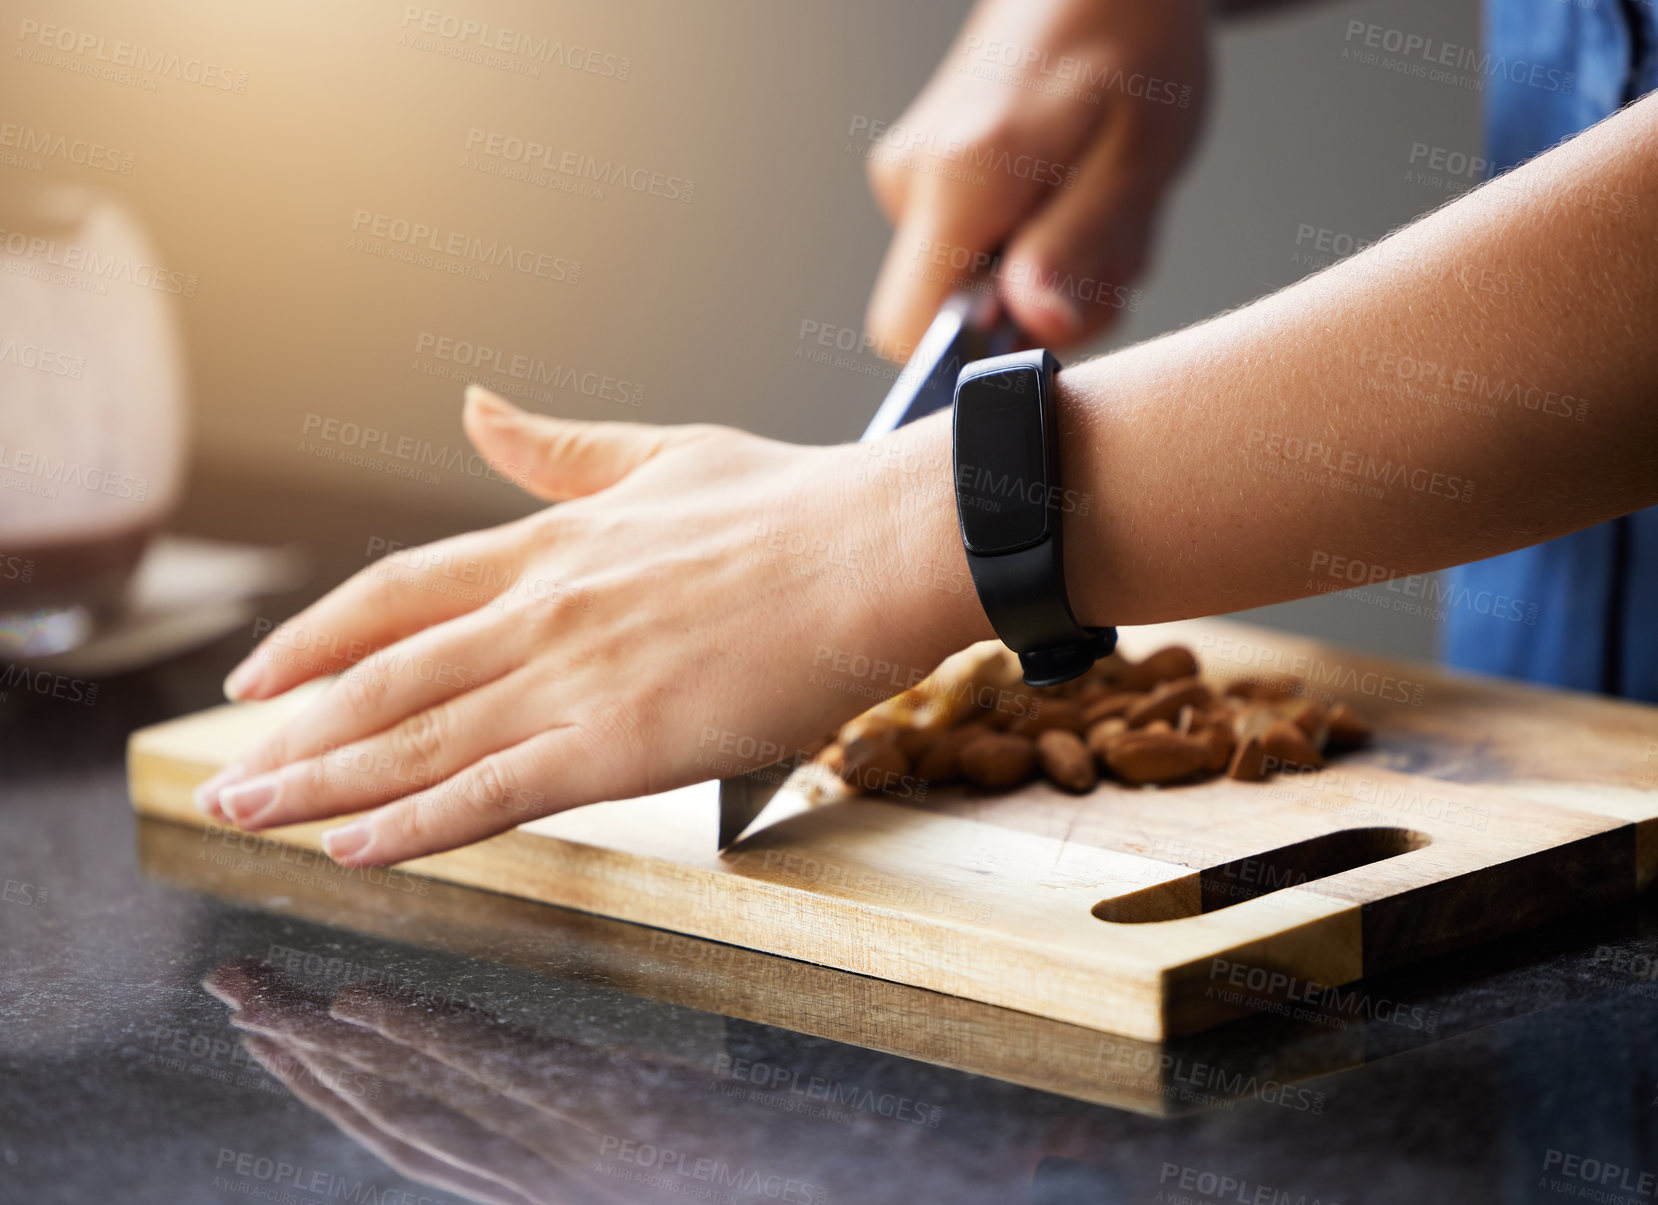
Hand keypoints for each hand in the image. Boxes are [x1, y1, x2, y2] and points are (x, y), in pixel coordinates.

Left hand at [194, 387, 984, 865]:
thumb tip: (477, 407)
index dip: (317, 637)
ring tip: (247, 812)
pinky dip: (414, 825)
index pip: (398, 593)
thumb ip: (560, 447)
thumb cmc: (797, 504)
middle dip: (294, 731)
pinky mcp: (622, 743)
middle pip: (383, 676)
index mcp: (553, 541)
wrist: (882, 546)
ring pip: (417, 737)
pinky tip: (354, 849)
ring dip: (321, 783)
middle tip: (226, 770)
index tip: (262, 672)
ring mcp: (574, 675)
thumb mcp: (663, 454)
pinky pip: (492, 793)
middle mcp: (541, 608)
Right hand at [864, 0, 1208, 353]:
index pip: (910, 334)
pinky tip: (1071, 192)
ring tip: (1096, 202)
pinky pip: (973, 256)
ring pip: (969, 291)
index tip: (1051, 315)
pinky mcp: (925, 182)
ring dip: (1050, 275)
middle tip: (1105, 244)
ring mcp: (911, 180)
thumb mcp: (1134, 159)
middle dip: (1034, 314)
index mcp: (959, 178)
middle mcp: (913, 182)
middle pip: (947, 320)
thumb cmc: (1128, 48)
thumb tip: (1035, 327)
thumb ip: (1080, 249)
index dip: (977, 355)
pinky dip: (1034, 247)